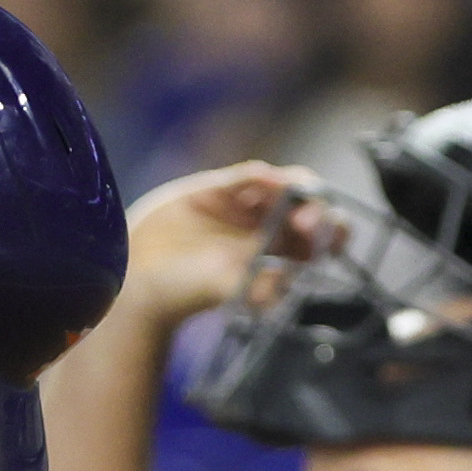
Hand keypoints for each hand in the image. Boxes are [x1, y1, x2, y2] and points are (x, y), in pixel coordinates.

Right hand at [117, 162, 327, 332]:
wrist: (138, 279)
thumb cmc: (184, 294)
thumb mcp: (225, 292)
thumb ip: (256, 288)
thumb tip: (286, 284)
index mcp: (283, 257)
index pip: (324, 239)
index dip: (333, 231)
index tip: (328, 237)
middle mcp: (271, 228)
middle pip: (311, 204)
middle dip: (316, 205)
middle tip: (306, 221)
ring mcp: (247, 206)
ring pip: (285, 185)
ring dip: (291, 186)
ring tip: (285, 192)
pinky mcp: (221, 189)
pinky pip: (247, 177)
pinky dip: (258, 176)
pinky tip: (261, 178)